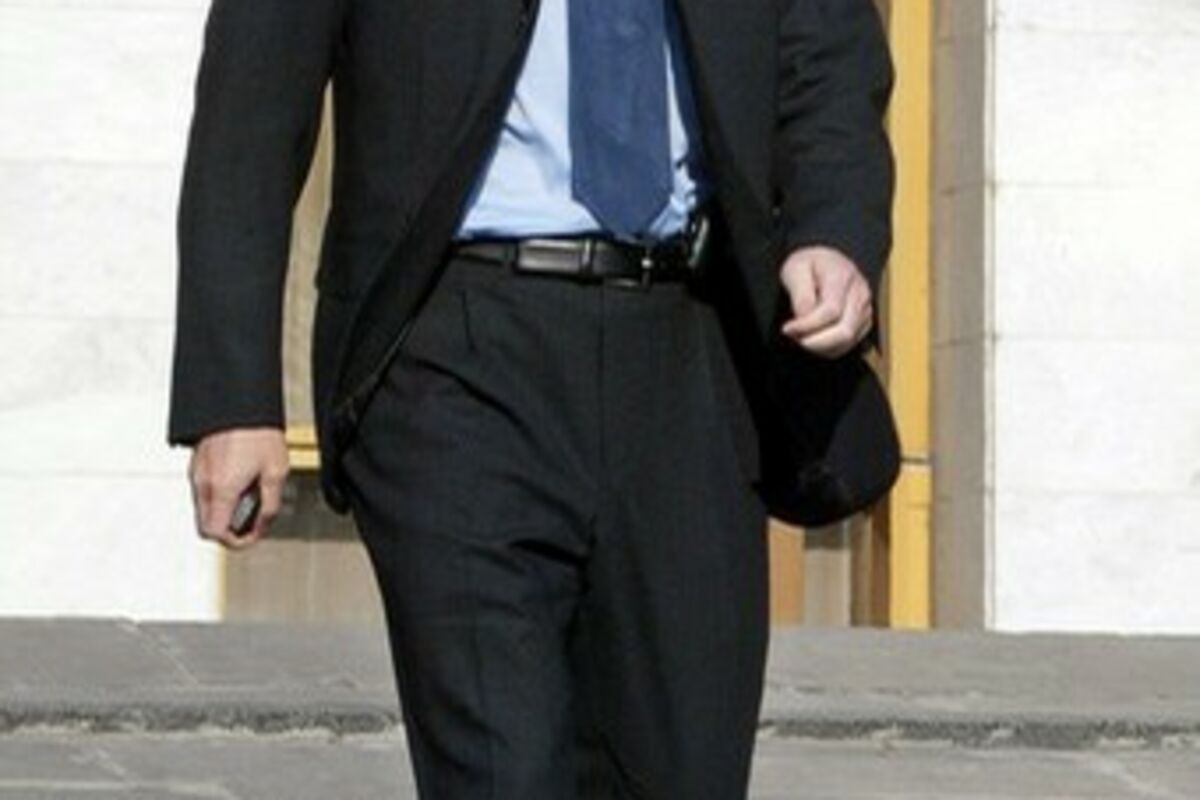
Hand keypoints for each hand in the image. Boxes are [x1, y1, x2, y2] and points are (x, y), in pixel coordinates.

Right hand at [188, 427, 288, 548]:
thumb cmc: (258, 431)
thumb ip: (269, 505)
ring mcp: (197, 471)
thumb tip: (262, 524)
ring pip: (204, 508)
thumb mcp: (276, 472)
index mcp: (222, 488)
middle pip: (206, 524)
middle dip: (229, 529)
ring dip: (224, 511)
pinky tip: (240, 482)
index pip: (215, 533)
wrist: (240, 401)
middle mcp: (203, 482)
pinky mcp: (197, 462)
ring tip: (250, 496)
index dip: (234, 542)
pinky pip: (203, 490)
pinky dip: (219, 496)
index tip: (250, 536)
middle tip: (251, 522)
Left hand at [779, 245, 873, 357]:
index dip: (808, 325)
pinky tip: (814, 339)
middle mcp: (860, 293)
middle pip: (844, 331)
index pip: (831, 310)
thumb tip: (804, 317)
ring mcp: (865, 309)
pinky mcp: (864, 322)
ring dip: (821, 347)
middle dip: (815, 342)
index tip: (787, 329)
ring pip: (847, 341)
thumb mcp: (796, 269)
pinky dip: (829, 348)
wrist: (827, 261)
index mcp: (843, 276)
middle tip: (794, 337)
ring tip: (801, 337)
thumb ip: (801, 294)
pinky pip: (849, 344)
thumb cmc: (810, 265)